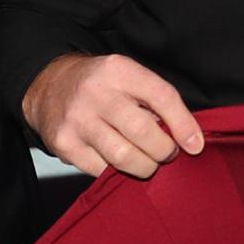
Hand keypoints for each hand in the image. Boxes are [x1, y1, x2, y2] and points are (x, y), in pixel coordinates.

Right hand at [23, 52, 204, 179]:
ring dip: (144, 166)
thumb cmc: (101, 87)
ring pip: (123, 156)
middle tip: (167, 154)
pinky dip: (117, 172)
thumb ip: (156, 101)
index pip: (161, 96)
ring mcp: (77, 120)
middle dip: (164, 151)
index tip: (195, 145)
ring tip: (147, 162)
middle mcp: (96, 93)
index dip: (183, 124)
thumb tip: (188, 138)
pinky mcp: (64, 144)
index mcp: (119, 71)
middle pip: (143, 132)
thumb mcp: (129, 78)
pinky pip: (101, 170)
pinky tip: (119, 162)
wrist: (49, 87)